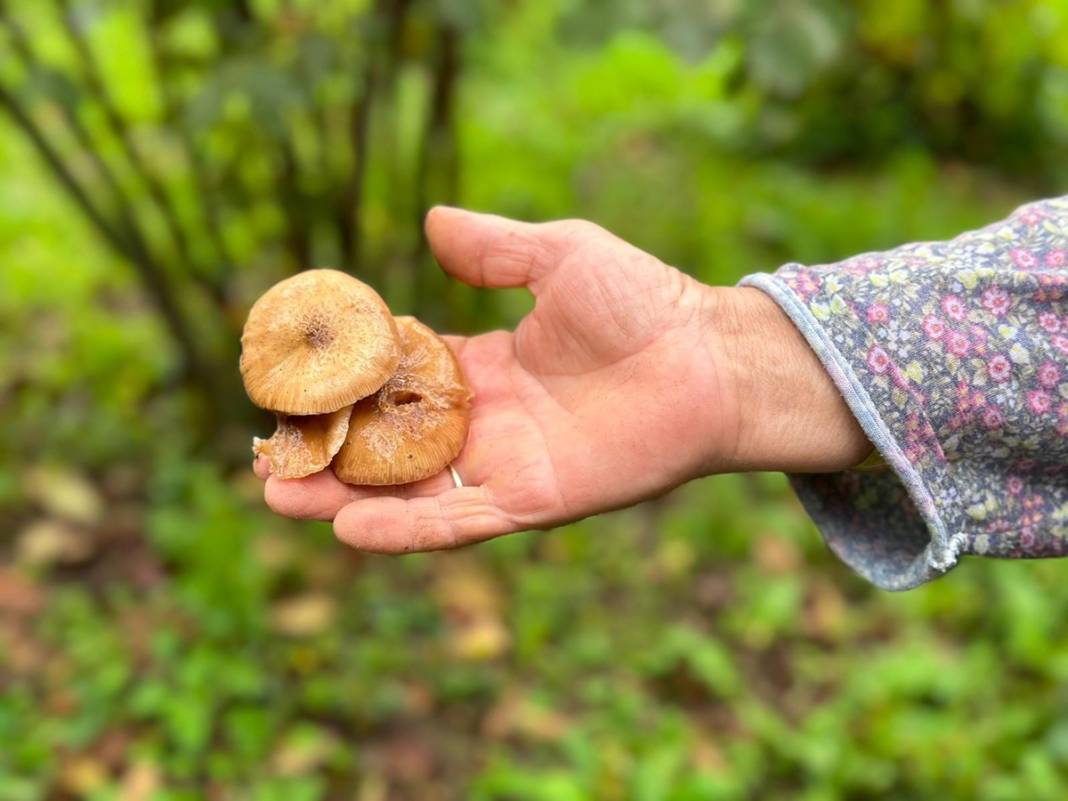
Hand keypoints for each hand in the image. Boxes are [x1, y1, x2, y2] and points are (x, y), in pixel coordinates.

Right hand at [255, 208, 868, 551]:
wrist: (708, 360)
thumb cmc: (643, 302)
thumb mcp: (558, 256)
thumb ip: (494, 248)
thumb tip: (430, 221)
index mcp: (484, 366)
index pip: (396, 381)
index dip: (343, 386)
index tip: (288, 384)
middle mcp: (485, 421)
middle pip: (389, 445)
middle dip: (328, 453)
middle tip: (264, 458)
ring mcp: (505, 465)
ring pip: (409, 491)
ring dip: (345, 497)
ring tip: (279, 495)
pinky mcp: (532, 501)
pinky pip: (457, 521)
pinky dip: (403, 527)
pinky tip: (346, 526)